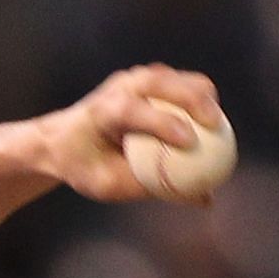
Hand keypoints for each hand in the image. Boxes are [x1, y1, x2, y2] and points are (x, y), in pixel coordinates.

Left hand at [36, 64, 224, 204]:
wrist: (61, 141)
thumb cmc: (85, 167)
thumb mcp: (109, 185)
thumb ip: (153, 189)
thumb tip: (204, 199)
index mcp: (97, 113)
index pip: (129, 110)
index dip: (161, 122)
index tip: (189, 142)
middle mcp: (114, 89)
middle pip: (157, 81)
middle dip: (191, 99)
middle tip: (216, 126)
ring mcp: (130, 80)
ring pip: (172, 78)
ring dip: (199, 95)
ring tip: (217, 124)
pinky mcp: (146, 79)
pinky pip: (179, 83)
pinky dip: (197, 97)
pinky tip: (208, 121)